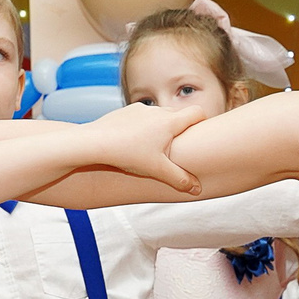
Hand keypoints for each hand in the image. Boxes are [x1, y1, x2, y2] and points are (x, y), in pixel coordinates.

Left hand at [83, 99, 207, 194]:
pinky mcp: (125, 112)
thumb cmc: (128, 154)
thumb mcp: (158, 171)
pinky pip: (141, 117)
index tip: (200, 135)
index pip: (197, 112)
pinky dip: (142, 127)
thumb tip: (197, 189)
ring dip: (160, 128)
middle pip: (179, 114)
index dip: (203, 122)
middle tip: (178, 147)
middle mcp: (158, 111)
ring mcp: (140, 109)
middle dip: (182, 128)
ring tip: (152, 148)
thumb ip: (180, 179)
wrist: (94, 142)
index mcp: (170, 122)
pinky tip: (132, 143)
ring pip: (158, 115)